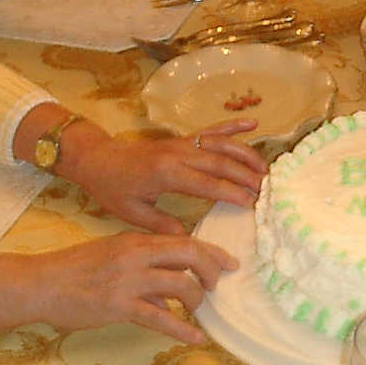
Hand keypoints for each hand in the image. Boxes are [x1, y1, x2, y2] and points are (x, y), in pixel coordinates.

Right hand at [3, 233, 237, 344]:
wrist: (41, 283)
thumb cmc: (72, 271)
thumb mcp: (111, 257)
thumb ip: (142, 270)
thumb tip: (168, 295)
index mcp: (135, 240)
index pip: (183, 239)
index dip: (211, 251)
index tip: (228, 262)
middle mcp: (136, 255)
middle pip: (189, 254)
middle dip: (212, 269)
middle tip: (218, 285)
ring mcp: (129, 280)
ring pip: (180, 284)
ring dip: (197, 299)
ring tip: (200, 310)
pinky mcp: (120, 305)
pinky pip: (161, 318)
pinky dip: (183, 329)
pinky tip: (196, 339)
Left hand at [70, 120, 267, 234]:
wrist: (97, 159)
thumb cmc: (113, 188)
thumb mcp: (132, 213)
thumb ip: (162, 225)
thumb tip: (189, 240)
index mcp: (166, 173)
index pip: (208, 184)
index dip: (232, 193)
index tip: (252, 203)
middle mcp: (178, 154)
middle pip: (221, 163)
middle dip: (246, 176)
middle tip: (268, 190)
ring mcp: (181, 143)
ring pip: (221, 145)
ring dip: (246, 155)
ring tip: (266, 169)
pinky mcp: (181, 139)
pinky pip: (211, 130)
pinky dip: (233, 126)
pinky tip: (253, 124)